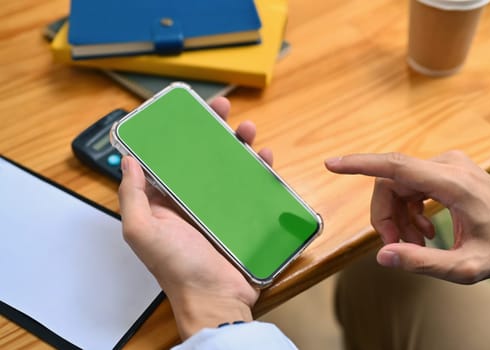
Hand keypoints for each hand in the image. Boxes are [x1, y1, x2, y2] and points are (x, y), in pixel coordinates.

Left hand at [118, 97, 272, 338]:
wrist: (215, 298)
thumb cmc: (176, 267)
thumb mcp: (142, 231)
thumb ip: (132, 196)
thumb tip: (127, 161)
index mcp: (163, 199)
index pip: (167, 157)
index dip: (175, 132)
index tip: (185, 111)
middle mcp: (189, 198)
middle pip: (201, 154)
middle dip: (212, 128)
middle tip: (223, 108)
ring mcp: (217, 205)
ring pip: (228, 165)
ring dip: (238, 143)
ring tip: (248, 129)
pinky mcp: (240, 214)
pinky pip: (250, 186)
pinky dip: (259, 170)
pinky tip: (266, 159)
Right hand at [325, 151, 489, 283]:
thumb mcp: (468, 267)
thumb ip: (423, 262)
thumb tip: (382, 255)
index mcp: (452, 183)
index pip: (395, 166)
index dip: (359, 164)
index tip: (331, 164)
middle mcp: (447, 166)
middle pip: (392, 183)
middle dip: (384, 216)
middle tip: (394, 246)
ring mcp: (448, 165)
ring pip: (400, 185)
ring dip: (397, 215)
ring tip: (414, 243)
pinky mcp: (448, 170)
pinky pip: (412, 185)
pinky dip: (409, 209)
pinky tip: (423, 230)